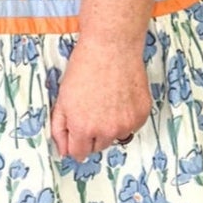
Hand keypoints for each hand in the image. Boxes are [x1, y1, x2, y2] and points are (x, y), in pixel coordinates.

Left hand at [50, 37, 151, 162]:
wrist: (112, 48)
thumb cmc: (84, 68)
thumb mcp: (62, 99)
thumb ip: (60, 129)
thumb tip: (63, 151)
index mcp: (83, 128)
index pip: (78, 154)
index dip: (75, 142)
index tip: (77, 133)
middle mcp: (107, 131)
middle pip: (98, 147)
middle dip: (92, 134)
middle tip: (91, 110)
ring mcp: (127, 124)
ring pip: (116, 137)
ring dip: (110, 127)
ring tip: (106, 101)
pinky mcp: (142, 115)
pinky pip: (132, 126)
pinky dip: (126, 117)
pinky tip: (120, 97)